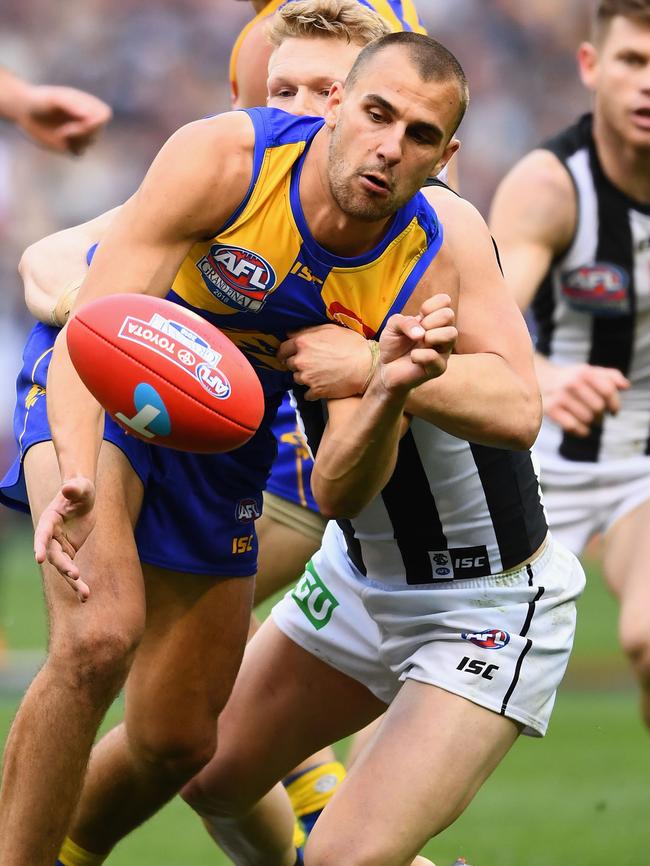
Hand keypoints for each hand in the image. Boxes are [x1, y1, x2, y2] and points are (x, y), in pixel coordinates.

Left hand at [17, 85, 111, 154]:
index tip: (81, 121)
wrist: (25, 111)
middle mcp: (87, 120)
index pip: (104, 115)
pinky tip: (59, 141)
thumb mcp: (54, 98)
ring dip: (74, 139)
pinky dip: (71, 149)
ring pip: (89, 143)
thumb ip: (72, 104)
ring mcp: (80, 134)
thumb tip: (89, 117)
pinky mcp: (71, 147)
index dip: (96, 121)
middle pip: (98, 131)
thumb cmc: (40, 100)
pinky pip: (79, 154)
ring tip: (59, 132)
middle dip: (82, 132)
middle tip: (64, 130)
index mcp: (88, 104)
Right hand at [34, 477, 96, 599]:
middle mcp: (50, 537)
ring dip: (73, 581)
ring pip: (63, 567)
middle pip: (54, 555)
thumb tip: (69, 488)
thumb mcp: (81, 488)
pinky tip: (85, 596)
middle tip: (76, 575)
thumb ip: (74, 489)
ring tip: (85, 595)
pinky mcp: (69, 552)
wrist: (82, 497)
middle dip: (64, 566)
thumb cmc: (80, 490)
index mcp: (49, 520)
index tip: (38, 559)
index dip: (39, 545)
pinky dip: (77, 583)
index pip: (42, 534)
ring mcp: (59, 546)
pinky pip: (71, 570)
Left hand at [278, 324, 370, 398]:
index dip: (285, 351)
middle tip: (308, 363)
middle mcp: (301, 361)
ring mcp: (307, 377)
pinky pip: (306, 394)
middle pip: (289, 364)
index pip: (283, 348)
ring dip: (304, 377)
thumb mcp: (330, 329)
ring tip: (318, 374)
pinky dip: (312, 391)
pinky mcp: (315, 391)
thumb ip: (308, 330)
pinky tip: (322, 385)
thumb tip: (292, 333)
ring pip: (297, 379)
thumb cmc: (351, 345)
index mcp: (303, 343)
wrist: (366, 366)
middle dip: (296, 364)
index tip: (287, 354)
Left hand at [376, 294, 456, 394]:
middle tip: (418, 332)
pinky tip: (413, 357)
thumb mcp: (392, 326)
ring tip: (420, 342)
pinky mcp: (438, 368)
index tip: (420, 315)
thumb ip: (404, 322)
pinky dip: (420, 355)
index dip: (431, 304)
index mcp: (433, 319)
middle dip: (430, 320)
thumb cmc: (393, 345)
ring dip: (432, 335)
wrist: (387, 370)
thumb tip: (420, 333)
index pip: (444, 301)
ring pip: (451, 334)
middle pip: (449, 315)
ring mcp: (443, 351)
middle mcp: (442, 333)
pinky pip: (436, 357)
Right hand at [539, 360, 629, 436]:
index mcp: (584, 372)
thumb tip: (626, 386)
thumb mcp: (588, 372)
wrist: (538, 380)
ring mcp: (560, 397)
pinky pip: (573, 427)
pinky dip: (581, 431)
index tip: (614, 412)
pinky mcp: (550, 410)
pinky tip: (581, 428)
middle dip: (600, 414)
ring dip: (590, 422)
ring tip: (586, 419)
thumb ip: (610, 376)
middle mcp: (571, 383)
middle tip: (596, 415)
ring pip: (587, 419)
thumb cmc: (569, 378)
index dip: (615, 404)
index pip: (608, 391)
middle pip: (599, 408)